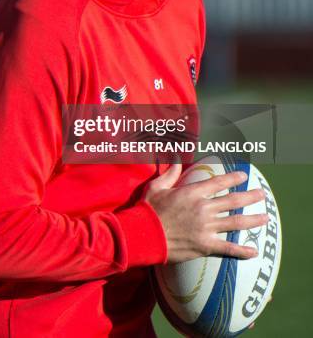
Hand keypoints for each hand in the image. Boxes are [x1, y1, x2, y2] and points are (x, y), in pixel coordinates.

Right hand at [144, 163, 267, 263]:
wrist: (144, 235)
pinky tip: (254, 251)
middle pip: (233, 202)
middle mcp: (203, 209)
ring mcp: (206, 228)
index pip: (218, 183)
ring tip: (265, 218)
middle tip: (261, 194)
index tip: (243, 176)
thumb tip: (176, 159)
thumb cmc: (149, 210)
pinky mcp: (205, 246)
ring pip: (235, 223)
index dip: (233, 178)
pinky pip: (228, 249)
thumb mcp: (157, 186)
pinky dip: (242, 251)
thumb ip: (170, 173)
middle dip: (249, 197)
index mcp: (193, 193)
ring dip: (252, 220)